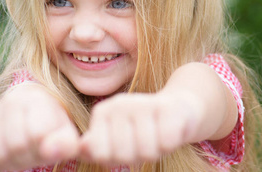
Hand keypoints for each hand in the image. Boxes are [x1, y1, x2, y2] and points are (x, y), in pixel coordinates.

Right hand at [0, 84, 78, 171]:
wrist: (35, 118)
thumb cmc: (54, 129)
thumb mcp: (68, 135)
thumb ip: (66, 143)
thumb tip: (50, 150)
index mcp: (37, 98)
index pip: (37, 134)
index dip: (45, 147)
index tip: (50, 143)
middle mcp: (10, 100)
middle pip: (16, 146)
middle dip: (29, 156)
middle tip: (36, 151)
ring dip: (14, 162)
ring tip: (25, 153)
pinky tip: (10, 155)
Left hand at [79, 91, 201, 165]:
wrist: (178, 109)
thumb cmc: (142, 130)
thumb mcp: (114, 140)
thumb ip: (95, 147)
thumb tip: (82, 147)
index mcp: (102, 111)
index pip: (100, 154)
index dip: (115, 159)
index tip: (124, 146)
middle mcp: (120, 103)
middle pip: (124, 155)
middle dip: (137, 156)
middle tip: (145, 141)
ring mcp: (143, 102)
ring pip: (147, 152)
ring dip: (156, 151)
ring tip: (157, 136)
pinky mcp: (168, 107)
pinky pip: (167, 143)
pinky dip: (171, 144)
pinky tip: (170, 130)